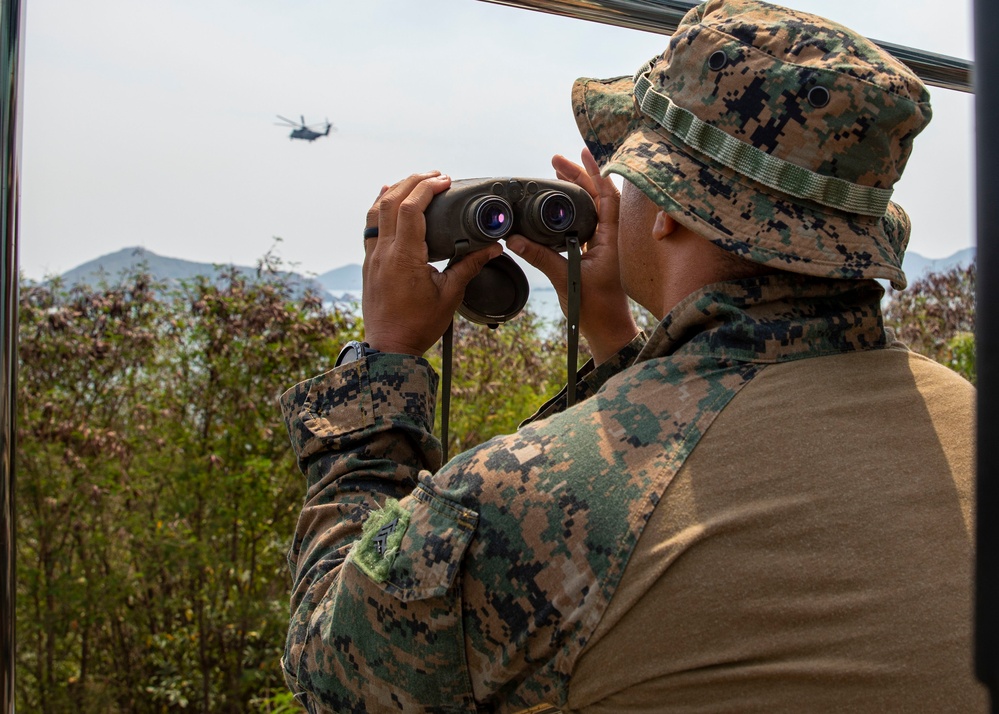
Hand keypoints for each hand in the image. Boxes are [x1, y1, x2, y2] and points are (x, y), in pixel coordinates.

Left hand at [361, 171, 502, 356]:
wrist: (389, 348)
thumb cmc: (418, 325)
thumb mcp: (449, 295)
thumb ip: (468, 266)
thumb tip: (491, 248)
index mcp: (404, 257)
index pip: (410, 209)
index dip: (427, 188)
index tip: (445, 181)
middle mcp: (383, 252)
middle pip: (390, 201)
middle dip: (412, 182)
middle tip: (435, 175)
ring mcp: (372, 257)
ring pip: (375, 211)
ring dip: (394, 191)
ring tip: (413, 181)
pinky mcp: (368, 264)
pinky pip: (369, 227)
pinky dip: (379, 208)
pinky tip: (387, 200)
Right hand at [506, 149, 638, 364]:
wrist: (607, 332)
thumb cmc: (596, 309)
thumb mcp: (566, 280)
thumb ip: (542, 258)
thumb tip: (516, 239)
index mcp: (609, 239)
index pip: (606, 196)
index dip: (595, 173)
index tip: (581, 153)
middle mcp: (606, 239)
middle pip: (595, 198)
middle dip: (578, 177)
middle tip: (555, 161)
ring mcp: (598, 248)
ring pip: (588, 211)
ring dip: (574, 192)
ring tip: (555, 176)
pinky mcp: (589, 257)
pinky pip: (580, 226)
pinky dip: (569, 212)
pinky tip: (555, 208)